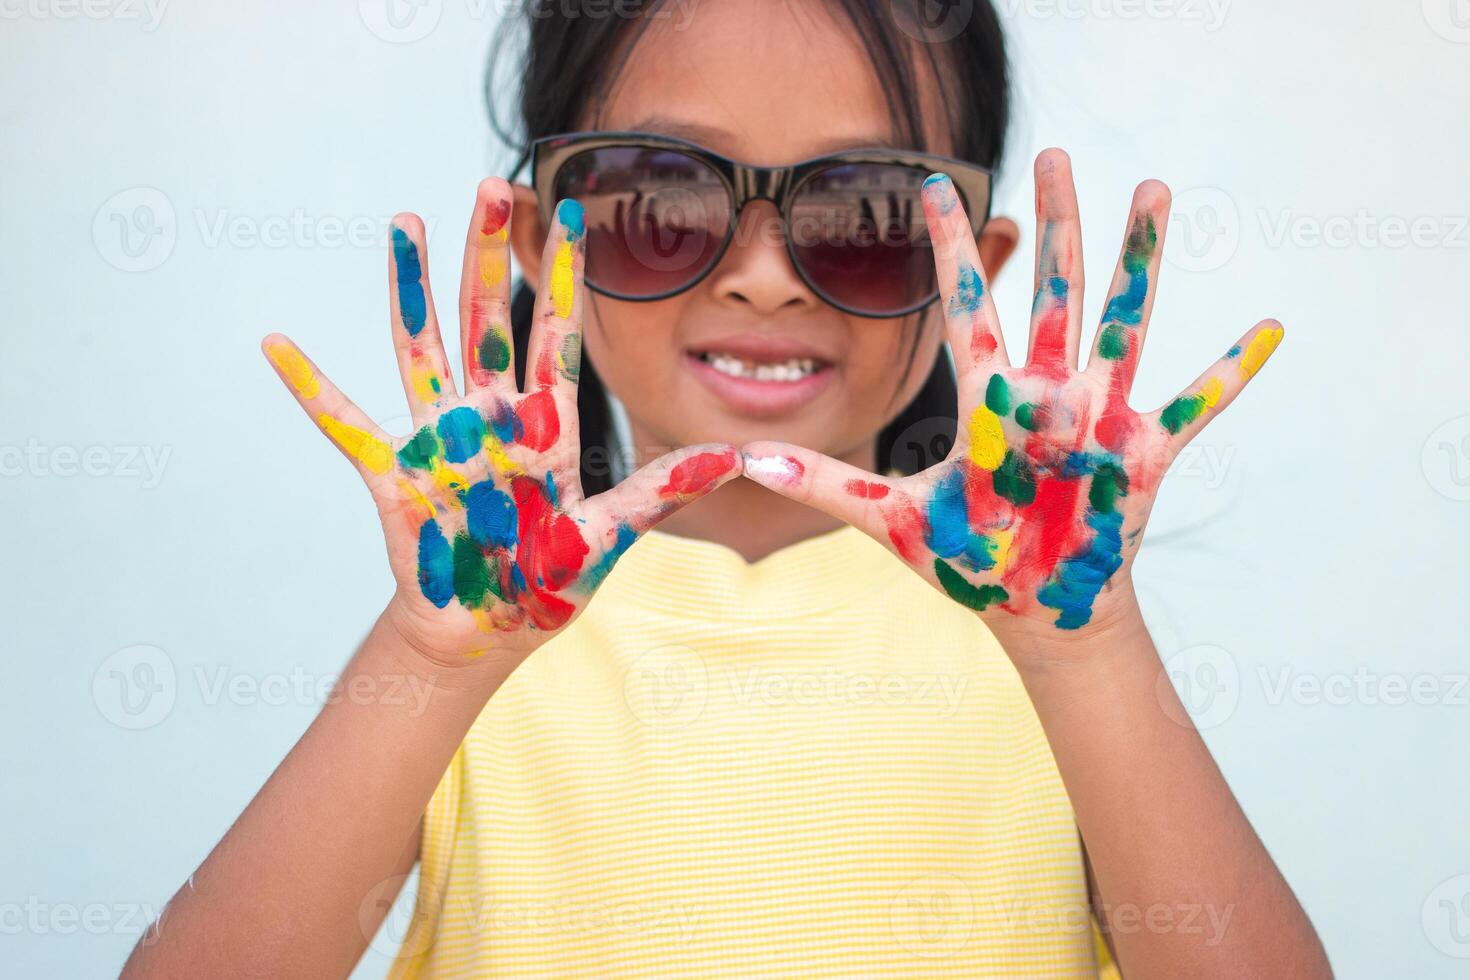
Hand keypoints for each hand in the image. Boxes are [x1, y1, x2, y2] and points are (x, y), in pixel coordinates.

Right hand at [262, 179, 739, 667]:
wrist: (488, 634)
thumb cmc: (549, 582)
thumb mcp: (612, 535)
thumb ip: (661, 492)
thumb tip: (734, 459)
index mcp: (544, 426)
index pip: (557, 334)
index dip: (563, 274)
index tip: (571, 211)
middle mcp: (489, 418)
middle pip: (490, 319)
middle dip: (492, 254)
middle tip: (492, 185)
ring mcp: (439, 441)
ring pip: (423, 347)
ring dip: (411, 287)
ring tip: (404, 221)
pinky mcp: (394, 476)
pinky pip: (346, 425)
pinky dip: (310, 388)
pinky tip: (276, 344)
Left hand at [743, 150, 1281, 642]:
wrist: (1033, 608)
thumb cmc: (967, 560)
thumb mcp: (887, 517)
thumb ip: (819, 481)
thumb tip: (742, 458)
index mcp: (987, 397)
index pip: (965, 304)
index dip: (947, 246)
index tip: (929, 184)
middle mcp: (1045, 392)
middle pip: (1050, 290)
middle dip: (1053, 223)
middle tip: (1053, 151)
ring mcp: (1098, 417)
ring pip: (1122, 321)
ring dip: (1138, 260)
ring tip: (1152, 190)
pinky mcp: (1143, 454)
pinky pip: (1195, 405)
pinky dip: (1232, 373)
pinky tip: (1268, 329)